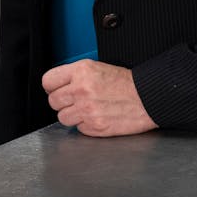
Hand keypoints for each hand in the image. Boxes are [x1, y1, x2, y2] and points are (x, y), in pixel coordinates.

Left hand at [42, 60, 157, 136]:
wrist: (148, 98)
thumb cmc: (127, 83)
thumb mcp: (98, 68)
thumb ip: (76, 75)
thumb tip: (59, 85)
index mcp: (81, 71)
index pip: (48, 81)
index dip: (52, 87)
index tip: (56, 89)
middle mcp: (81, 90)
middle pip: (53, 101)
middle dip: (62, 102)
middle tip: (74, 101)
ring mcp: (86, 109)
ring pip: (62, 117)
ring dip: (72, 115)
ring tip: (86, 110)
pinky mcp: (94, 126)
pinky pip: (78, 128)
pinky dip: (85, 125)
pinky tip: (97, 116)